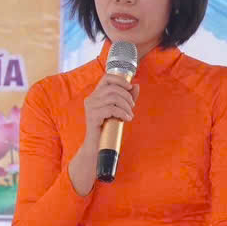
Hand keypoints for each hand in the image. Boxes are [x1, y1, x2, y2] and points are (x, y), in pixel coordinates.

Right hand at [67, 74, 139, 195]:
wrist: (97, 147)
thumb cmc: (108, 128)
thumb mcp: (120, 110)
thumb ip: (127, 98)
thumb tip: (136, 85)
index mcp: (96, 95)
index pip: (106, 78)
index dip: (120, 80)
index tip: (129, 88)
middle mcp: (91, 99)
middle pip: (112, 88)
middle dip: (126, 96)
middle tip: (132, 107)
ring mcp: (90, 107)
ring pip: (112, 97)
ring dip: (126, 106)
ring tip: (129, 115)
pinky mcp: (92, 116)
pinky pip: (111, 109)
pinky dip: (122, 113)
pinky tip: (126, 119)